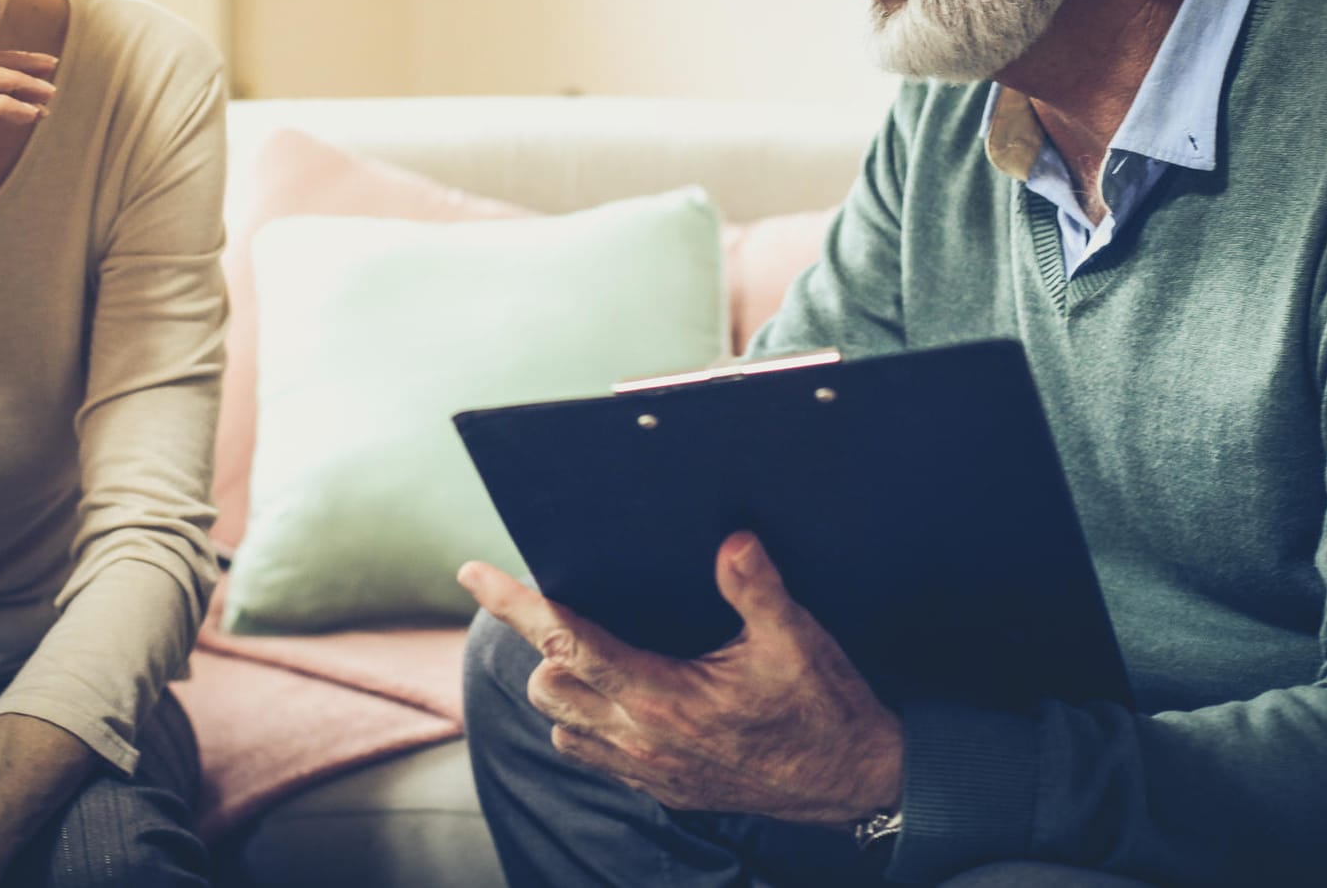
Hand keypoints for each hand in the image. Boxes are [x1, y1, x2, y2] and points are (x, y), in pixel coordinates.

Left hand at [459, 531, 902, 825]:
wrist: (853, 783)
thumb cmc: (823, 707)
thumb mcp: (797, 639)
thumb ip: (756, 588)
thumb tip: (730, 539)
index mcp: (661, 694)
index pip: (564, 638)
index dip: (513, 603)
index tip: (472, 571)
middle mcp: (639, 736)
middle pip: (547, 680)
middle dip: (542, 641)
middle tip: (560, 603)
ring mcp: (645, 768)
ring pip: (560, 721)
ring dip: (561, 681)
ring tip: (583, 646)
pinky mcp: (658, 787)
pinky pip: (589, 752)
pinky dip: (582, 720)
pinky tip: (610, 694)